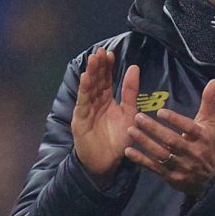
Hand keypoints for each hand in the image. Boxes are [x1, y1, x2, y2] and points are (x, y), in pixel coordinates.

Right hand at [72, 48, 139, 186]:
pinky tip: (85, 78)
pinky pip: (82, 103)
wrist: (107, 163)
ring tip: (93, 59)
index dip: (107, 67)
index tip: (109, 53)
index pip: (106, 80)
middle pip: (96, 81)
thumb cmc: (119, 140)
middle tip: (100, 51)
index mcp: (106, 101)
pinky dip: (84, 90)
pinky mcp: (80, 120)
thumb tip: (134, 67)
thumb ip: (131, 92)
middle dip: (98, 67)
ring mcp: (86, 111)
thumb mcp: (130, 113)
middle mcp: (95, 103)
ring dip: (90, 74)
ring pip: (88, 89)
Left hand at [124, 79, 214, 198]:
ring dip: (145, 143)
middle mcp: (192, 152)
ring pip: (162, 154)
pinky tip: (129, 151)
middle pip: (172, 141)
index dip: (175, 120)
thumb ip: (209, 102)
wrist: (210, 178)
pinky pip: (155, 168)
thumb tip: (214, 80)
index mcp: (202, 137)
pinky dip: (141, 160)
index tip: (160, 112)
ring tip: (130, 131)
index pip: (189, 128)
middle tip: (138, 117)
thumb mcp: (210, 124)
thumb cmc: (207, 144)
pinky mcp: (172, 177)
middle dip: (154, 130)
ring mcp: (182, 166)